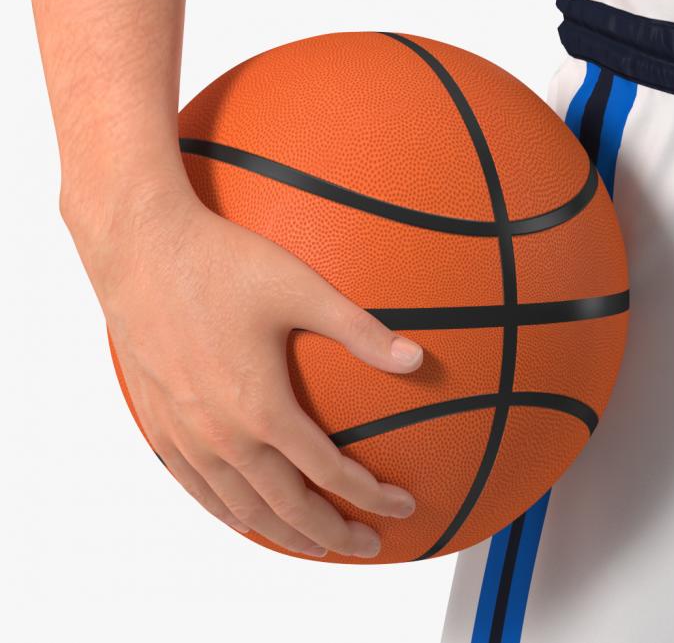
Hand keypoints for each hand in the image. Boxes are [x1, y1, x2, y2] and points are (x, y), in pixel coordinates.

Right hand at [68, 170, 422, 558]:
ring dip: (282, 531)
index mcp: (261, 407)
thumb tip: (417, 359)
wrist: (139, 245)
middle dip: (332, 532)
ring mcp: (184, 432)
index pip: (328, 472)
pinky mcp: (157, 421)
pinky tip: (243, 517)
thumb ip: (362, 331)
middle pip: (285, 506)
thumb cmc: (223, 261)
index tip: (402, 505)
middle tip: (367, 545)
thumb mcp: (304, 289)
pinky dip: (226, 512)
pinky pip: (194, 487)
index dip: (370, 495)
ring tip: (316, 544)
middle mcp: (221, 433)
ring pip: (238, 507)